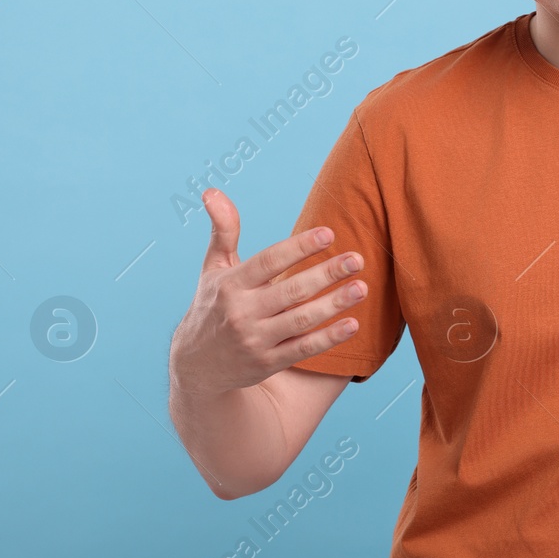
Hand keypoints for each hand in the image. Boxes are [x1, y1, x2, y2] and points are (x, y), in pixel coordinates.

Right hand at [169, 188, 365, 394]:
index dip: (299, 247)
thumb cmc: (212, 306)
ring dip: (334, 304)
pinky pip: (303, 349)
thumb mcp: (213, 269)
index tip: (329, 233)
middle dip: (327, 273)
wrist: (196, 366)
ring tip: (362, 287)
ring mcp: (255, 340)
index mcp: (230, 284)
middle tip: (357, 259)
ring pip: (301, 319)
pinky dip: (329, 338)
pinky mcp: (268, 363)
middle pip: (291, 290)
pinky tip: (353, 324)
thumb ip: (223, 231)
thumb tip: (213, 191)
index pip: (269, 261)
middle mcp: (241, 312)